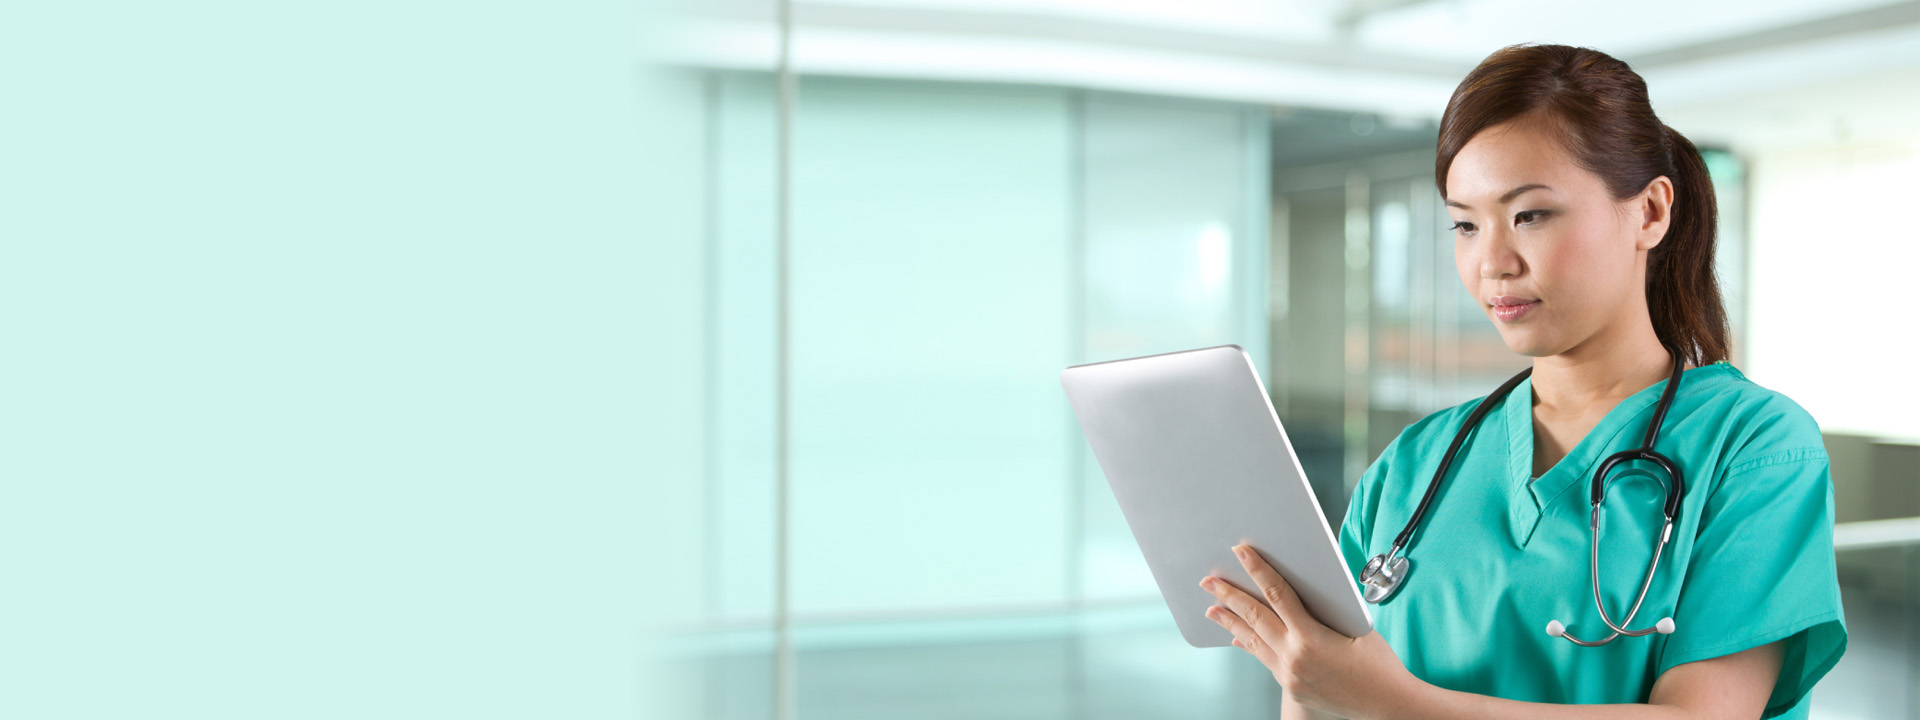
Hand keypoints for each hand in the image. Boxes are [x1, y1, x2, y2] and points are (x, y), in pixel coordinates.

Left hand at [1200, 544, 1421, 719]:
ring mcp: (1290, 675)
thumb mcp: (1355, 625)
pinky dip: (1250, 645)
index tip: (1241, 553)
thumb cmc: (1378, 662)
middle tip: (1208, 581)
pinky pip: (1265, 660)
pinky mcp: (1291, 687)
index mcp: (1311, 637)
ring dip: (1231, 622)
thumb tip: (1298, 589)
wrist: (1388, 703)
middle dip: (1229, 596)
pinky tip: (1239, 637)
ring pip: (1254, 641)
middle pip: (1254, 617)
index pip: (1276, 593)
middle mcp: (1294, 657)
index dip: (1256, 569)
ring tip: (1212, 609)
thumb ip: (1323, 609)